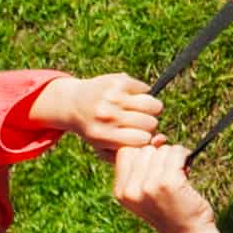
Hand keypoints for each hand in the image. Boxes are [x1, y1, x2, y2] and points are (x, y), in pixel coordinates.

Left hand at [27, 71, 160, 151]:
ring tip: (140, 110)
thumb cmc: (96, 130)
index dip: (145, 138)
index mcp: (103, 136)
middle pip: (150, 123)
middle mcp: (107, 116)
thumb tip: (160, 139)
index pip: (143, 139)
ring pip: (154, 105)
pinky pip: (146, 89)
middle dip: (148, 124)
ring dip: (150, 109)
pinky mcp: (118, 81)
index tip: (138, 136)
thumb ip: (132, 152)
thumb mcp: (106, 148)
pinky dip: (142, 94)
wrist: (73, 103)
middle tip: (138, 123)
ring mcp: (112, 97)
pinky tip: (131, 97)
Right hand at [103, 140, 216, 232]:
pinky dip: (184, 156)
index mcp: (121, 191)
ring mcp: (148, 186)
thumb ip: (144, 165)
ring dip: (174, 156)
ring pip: (162, 150)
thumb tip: (156, 138)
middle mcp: (130, 189)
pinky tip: (187, 171)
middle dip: (160, 156)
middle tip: (170, 172)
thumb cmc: (170, 208)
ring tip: (178, 175)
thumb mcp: (146, 191)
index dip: (143, 152)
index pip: (125, 152)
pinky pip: (176, 153)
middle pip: (144, 150)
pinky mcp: (168, 182)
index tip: (156, 163)